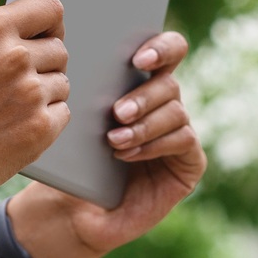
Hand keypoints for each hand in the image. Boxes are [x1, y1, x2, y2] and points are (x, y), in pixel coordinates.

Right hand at [0, 0, 69, 207]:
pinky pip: (62, 113)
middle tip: (2, 81)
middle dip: (38, 60)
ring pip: (62, 81)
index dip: (40, 24)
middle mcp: (17, 59)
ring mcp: (31, 96)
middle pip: (59, 47)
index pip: (51, 9)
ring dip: (42, 91)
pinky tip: (11, 125)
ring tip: (2, 105)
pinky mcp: (40, 131)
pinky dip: (43, 120)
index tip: (25, 38)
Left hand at [7, 30, 202, 257]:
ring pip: (175, 110)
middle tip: (117, 111)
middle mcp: (164, 104)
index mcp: (139, 82)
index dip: (160, 47)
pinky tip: (127, 153)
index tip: (137, 58)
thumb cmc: (69, 159)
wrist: (71, 210)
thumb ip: (85, 89)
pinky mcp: (189, 162)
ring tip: (114, 139)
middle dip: (143, 94)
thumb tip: (81, 59)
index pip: (166, 50)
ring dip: (144, 123)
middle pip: (169, 81)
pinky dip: (154, 144)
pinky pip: (182, 140)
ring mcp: (179, 132)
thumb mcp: (71, 121)